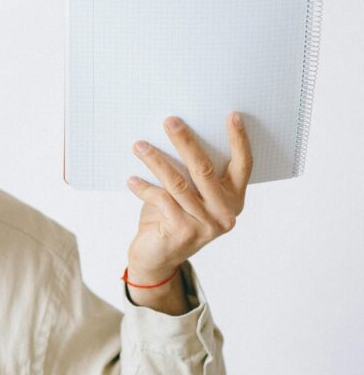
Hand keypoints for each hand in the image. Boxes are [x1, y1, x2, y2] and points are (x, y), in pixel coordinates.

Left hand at [124, 112, 252, 283]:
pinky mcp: (183, 232)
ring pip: (179, 183)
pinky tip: (131, 179)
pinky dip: (144, 188)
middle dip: (186, 142)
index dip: (239, 140)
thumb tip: (177, 134)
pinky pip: (162, 200)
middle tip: (170, 121)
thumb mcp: (188, 196)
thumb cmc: (171, 219)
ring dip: (156, 161)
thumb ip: (191, 175)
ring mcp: (206, 225)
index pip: (244, 165)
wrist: (156, 259)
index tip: (232, 115)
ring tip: (139, 146)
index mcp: (234, 200)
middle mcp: (226, 213)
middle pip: (205, 169)